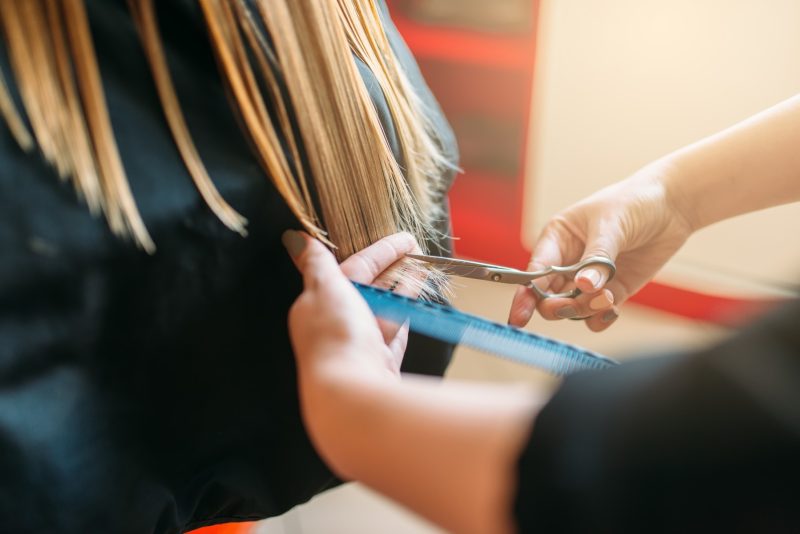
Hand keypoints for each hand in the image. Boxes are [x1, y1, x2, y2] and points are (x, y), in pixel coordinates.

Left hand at [284, 230, 420, 379]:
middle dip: (393, 269)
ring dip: (404, 288)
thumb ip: (316, 263)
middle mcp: (336, 326)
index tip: (403, 240)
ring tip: (424, 270)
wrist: (351, 392)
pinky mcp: (381, 363)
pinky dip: (407, 315)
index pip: (350, 269)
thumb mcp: (324, 288)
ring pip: (385, 310)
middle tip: (417, 251)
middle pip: (369, 289)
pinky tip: (418, 301)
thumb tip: (298, 240)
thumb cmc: (334, 337)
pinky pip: (396, 333)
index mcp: (316, 305)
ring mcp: (360, 346)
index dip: (378, 252)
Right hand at [509, 160, 693, 330]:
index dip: (525, 295)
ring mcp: (590, 278)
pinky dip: (601, 317)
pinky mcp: (612, 289)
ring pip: (572, 308)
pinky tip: (612, 308)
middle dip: (559, 306)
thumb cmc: (634, 201)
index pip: (535, 271)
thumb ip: (597, 259)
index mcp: (557, 239)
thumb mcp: (611, 225)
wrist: (673, 204)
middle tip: (576, 305)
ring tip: (607, 298)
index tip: (520, 316)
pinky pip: (596, 314)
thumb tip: (583, 287)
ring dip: (585, 310)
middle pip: (548, 296)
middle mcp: (568, 261)